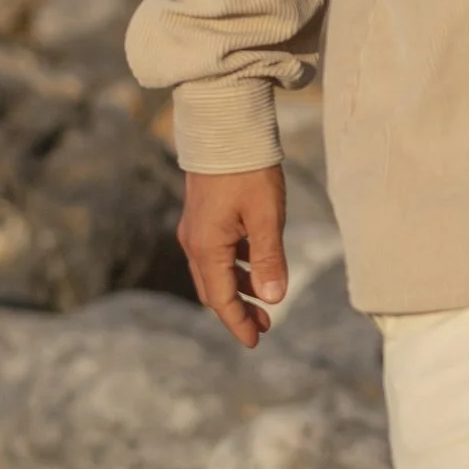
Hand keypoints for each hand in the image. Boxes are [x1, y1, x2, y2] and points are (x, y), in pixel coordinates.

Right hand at [179, 165, 287, 349]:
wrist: (223, 127)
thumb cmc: (247, 171)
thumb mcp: (266, 217)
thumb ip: (268, 259)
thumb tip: (273, 298)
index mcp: (207, 248)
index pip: (221, 299)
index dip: (238, 323)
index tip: (255, 341)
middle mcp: (194, 242)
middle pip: (213, 289)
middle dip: (238, 310)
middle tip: (264, 326)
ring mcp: (196, 228)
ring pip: (215, 271)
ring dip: (239, 288)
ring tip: (265, 299)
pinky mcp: (203, 215)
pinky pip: (217, 252)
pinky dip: (235, 266)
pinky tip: (256, 264)